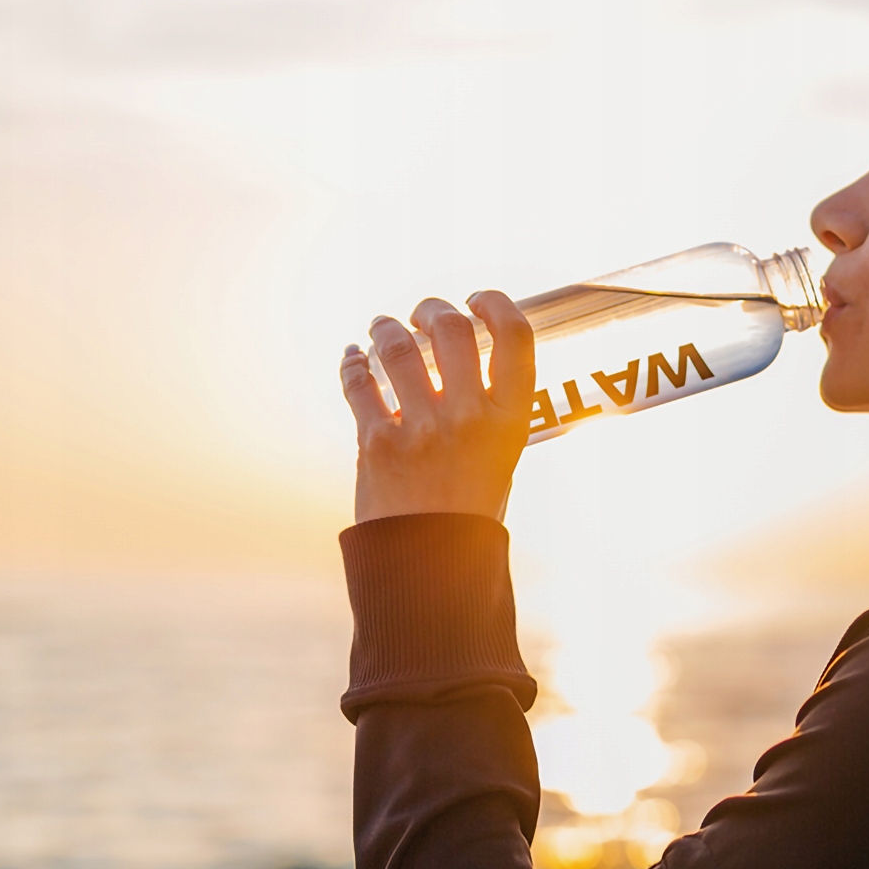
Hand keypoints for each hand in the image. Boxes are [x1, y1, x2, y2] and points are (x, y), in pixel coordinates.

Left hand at [340, 292, 535, 523]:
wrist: (432, 566)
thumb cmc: (471, 512)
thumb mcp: (500, 458)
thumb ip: (488, 409)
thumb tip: (461, 355)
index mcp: (510, 421)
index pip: (515, 338)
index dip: (496, 305)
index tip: (477, 302)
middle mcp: (469, 418)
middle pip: (452, 329)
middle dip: (432, 309)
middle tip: (423, 315)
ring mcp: (421, 429)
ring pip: (396, 346)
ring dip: (386, 328)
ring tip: (383, 329)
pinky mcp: (375, 442)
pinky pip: (358, 381)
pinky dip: (352, 362)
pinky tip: (354, 357)